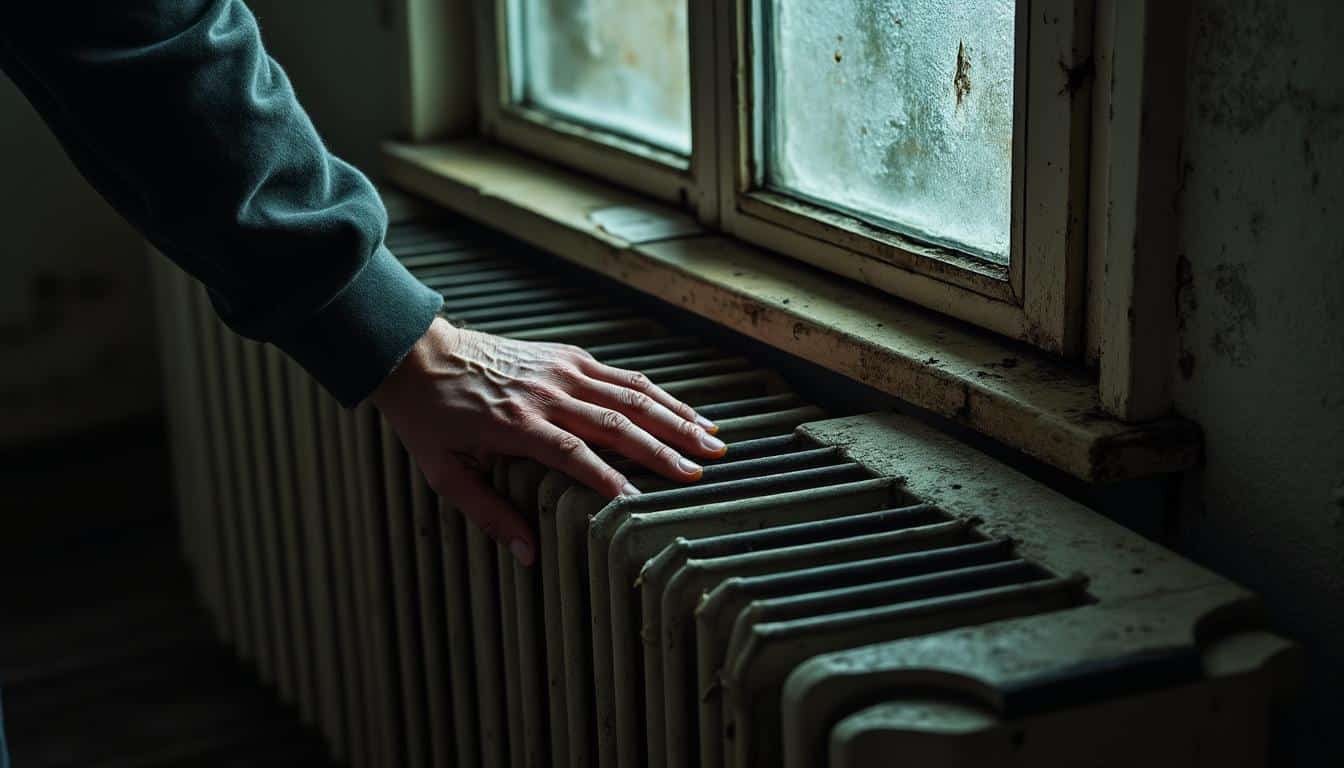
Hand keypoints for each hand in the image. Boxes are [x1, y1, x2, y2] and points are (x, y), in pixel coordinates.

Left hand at [370, 317, 724, 565]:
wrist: (419, 353)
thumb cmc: (430, 419)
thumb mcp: (446, 474)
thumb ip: (489, 514)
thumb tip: (528, 555)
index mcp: (517, 425)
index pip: (574, 454)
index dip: (609, 479)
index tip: (640, 505)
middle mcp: (547, 394)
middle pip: (616, 422)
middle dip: (664, 449)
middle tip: (702, 472)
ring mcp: (561, 370)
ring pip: (631, 395)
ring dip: (675, 418)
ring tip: (713, 441)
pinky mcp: (568, 356)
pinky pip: (622, 375)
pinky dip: (658, 394)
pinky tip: (685, 411)